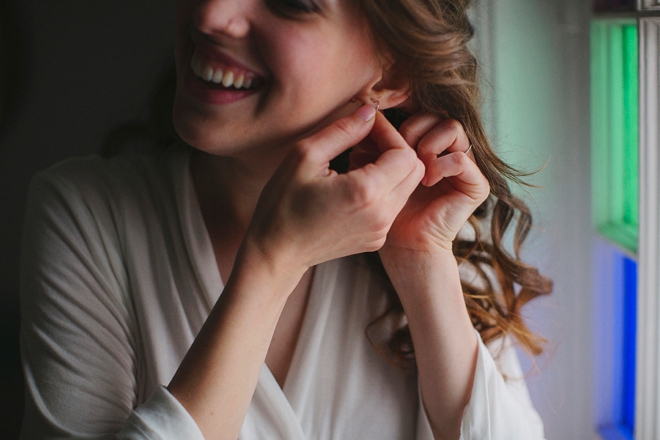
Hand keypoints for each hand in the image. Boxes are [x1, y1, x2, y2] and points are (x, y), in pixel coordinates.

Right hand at [242, 106, 424, 277]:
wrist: (276, 252)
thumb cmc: (282, 203)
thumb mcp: (305, 156)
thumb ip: (343, 130)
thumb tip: (369, 112)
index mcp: (366, 192)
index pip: (405, 152)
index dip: (390, 133)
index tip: (367, 125)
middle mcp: (381, 214)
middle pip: (414, 170)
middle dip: (395, 148)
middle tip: (366, 140)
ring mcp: (381, 231)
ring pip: (407, 187)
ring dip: (390, 168)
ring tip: (358, 159)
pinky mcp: (376, 239)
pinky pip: (393, 205)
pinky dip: (383, 188)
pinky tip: (355, 181)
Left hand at [369, 113, 489, 254]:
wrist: (404, 244)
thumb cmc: (387, 207)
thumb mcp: (373, 167)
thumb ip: (373, 142)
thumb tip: (368, 114)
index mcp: (427, 140)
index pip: (420, 108)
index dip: (402, 114)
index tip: (382, 131)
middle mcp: (448, 148)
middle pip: (436, 112)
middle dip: (412, 128)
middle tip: (399, 151)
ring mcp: (465, 164)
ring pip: (452, 127)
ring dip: (428, 144)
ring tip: (415, 167)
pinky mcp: (476, 183)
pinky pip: (460, 158)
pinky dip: (440, 166)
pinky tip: (427, 181)